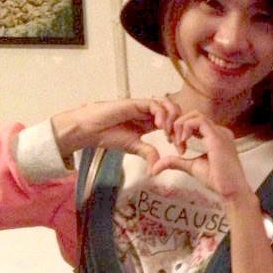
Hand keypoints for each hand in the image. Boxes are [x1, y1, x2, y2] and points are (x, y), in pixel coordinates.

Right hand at [51, 98, 176, 169]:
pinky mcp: (136, 102)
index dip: (179, 135)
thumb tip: (156, 169)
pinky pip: (155, 104)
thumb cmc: (108, 136)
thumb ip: (148, 154)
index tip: (181, 149)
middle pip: (175, 112)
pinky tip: (159, 126)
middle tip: (178, 141)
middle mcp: (149, 113)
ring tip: (169, 133)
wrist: (91, 130)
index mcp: (150, 123)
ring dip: (173, 118)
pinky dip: (161, 114)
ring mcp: (143, 106)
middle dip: (180, 126)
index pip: (173, 124)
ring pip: (168, 104)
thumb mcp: (134, 147)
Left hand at [150, 110, 249, 199]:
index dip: (181, 128)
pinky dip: (186, 127)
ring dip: (181, 125)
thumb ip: (175, 162)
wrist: (230, 190)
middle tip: (171, 139)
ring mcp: (220, 132)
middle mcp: (220, 131)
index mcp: (216, 137)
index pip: (196, 122)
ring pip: (196, 115)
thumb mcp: (191, 167)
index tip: (174, 143)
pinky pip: (199, 121)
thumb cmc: (217, 181)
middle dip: (179, 124)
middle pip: (195, 115)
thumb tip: (155, 167)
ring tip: (177, 141)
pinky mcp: (217, 137)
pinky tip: (182, 141)